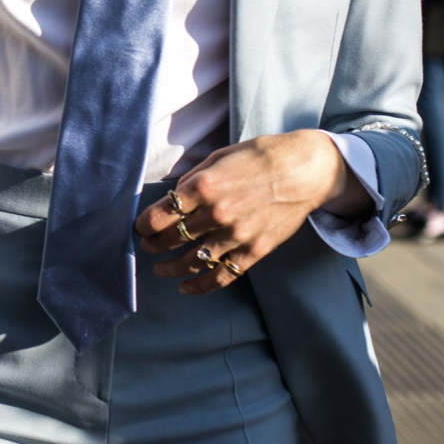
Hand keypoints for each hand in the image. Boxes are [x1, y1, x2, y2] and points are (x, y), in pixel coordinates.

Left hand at [133, 130, 371, 294]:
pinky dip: (200, 287)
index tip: (139, 227)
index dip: (144, 224)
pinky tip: (185, 288)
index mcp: (205, 185)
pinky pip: (221, 275)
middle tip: (146, 245)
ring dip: (170, 268)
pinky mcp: (254, 251)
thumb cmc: (260, 156)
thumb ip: (194, 177)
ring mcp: (236, 235)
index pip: (160, 214)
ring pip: (192, 262)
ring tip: (159, 268)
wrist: (304, 170)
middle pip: (171, 239)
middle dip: (152, 245)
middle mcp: (217, 213)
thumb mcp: (221, 156)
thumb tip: (173, 196)